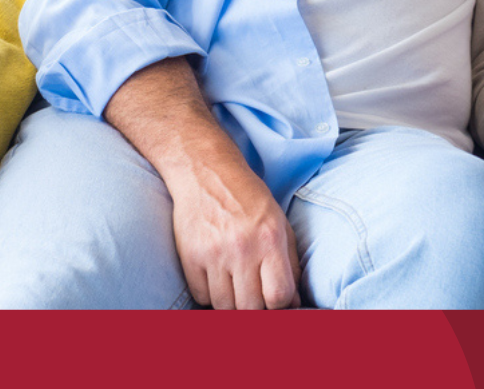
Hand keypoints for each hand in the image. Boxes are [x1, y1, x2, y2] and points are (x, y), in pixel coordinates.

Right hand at [168, 156, 301, 309]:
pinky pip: (201, 297)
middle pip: (250, 308)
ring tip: (236, 284)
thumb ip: (290, 261)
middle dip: (255, 307)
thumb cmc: (249, 198)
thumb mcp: (280, 221)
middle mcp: (242, 248)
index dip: (280, 305)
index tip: (276, 298)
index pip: (278, 296)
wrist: (207, 174)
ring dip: (232, 303)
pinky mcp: (190, 258)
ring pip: (224, 307)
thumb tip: (294, 301)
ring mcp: (213, 254)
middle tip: (255, 293)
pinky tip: (217, 276)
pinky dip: (210, 294)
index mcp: (270, 238)